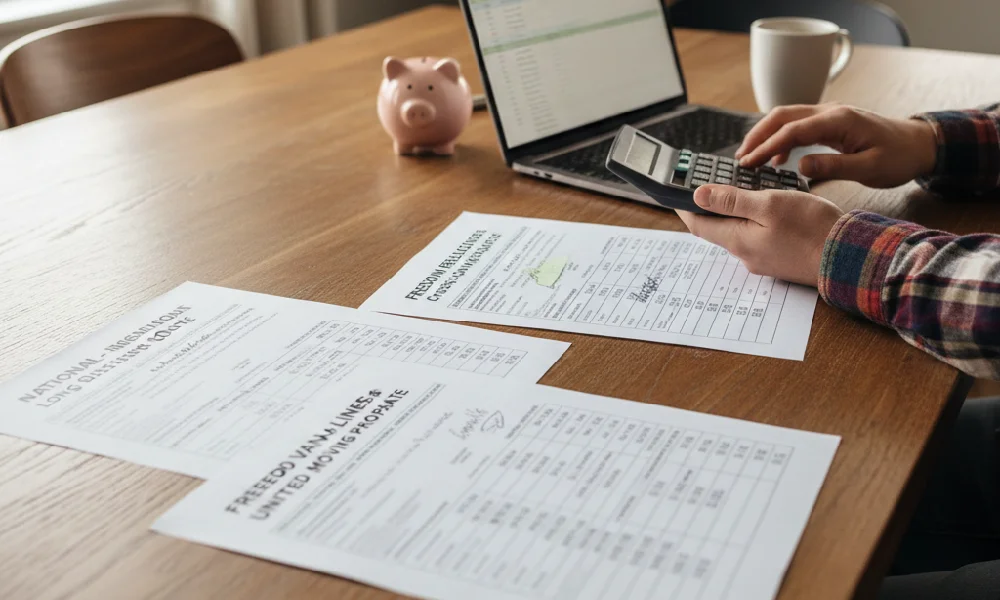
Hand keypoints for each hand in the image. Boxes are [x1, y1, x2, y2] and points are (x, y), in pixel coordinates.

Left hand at [676, 185, 843, 286]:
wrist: (848, 256)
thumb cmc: (811, 228)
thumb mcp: (768, 204)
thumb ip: (732, 200)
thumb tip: (698, 196)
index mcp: (737, 240)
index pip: (698, 224)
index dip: (685, 207)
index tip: (676, 193)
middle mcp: (745, 255)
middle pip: (718, 229)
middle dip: (711, 208)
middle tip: (709, 185)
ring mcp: (763, 260)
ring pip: (740, 233)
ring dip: (736, 214)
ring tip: (741, 191)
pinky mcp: (779, 260)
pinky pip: (759, 238)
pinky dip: (756, 222)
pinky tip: (768, 208)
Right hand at [735, 103, 937, 187]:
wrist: (920, 145)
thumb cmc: (899, 157)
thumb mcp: (869, 168)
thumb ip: (833, 166)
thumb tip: (799, 165)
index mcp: (838, 120)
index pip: (792, 130)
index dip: (766, 146)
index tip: (747, 163)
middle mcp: (830, 112)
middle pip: (782, 116)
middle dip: (757, 135)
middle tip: (740, 158)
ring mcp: (830, 115)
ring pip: (787, 118)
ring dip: (766, 135)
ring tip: (750, 158)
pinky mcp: (831, 123)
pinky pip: (798, 126)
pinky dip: (781, 138)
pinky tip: (775, 158)